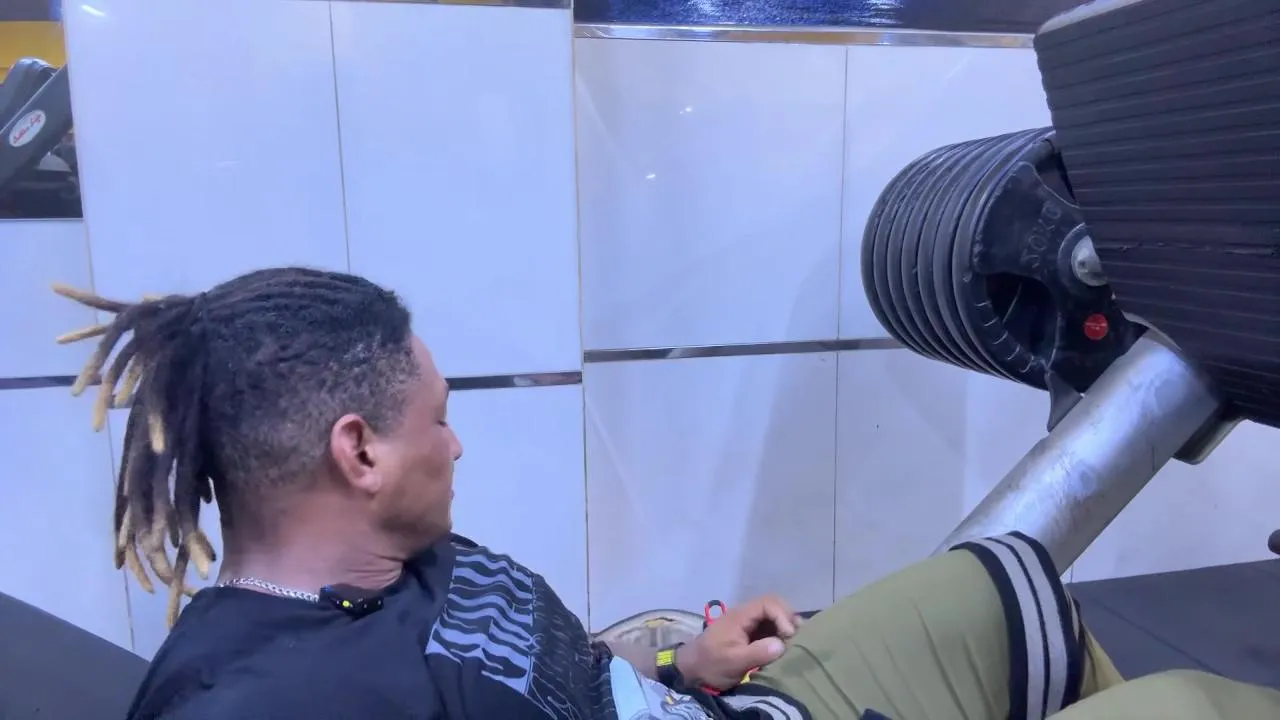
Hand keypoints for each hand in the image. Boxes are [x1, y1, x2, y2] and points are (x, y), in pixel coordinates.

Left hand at [679, 595, 799, 690]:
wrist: (691, 670)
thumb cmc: (711, 664)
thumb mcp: (734, 661)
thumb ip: (758, 652)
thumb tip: (782, 644)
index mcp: (740, 616)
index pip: (768, 603)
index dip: (782, 616)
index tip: (788, 635)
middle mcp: (745, 615)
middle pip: (773, 605)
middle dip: (787, 618)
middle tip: (797, 637)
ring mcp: (747, 623)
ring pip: (773, 615)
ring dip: (785, 625)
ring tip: (794, 642)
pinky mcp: (749, 634)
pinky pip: (769, 627)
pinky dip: (780, 633)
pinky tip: (785, 646)